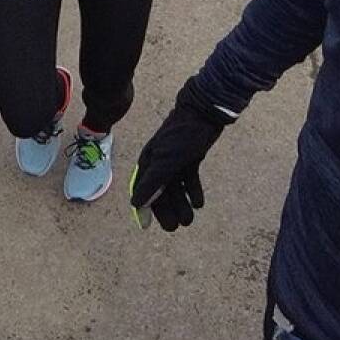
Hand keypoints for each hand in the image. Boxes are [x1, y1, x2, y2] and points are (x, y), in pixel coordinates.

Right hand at [129, 79, 231, 232]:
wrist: (204, 112)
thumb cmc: (182, 136)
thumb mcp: (167, 161)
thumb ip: (152, 182)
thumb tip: (135, 203)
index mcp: (149, 161)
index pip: (142, 190)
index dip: (145, 208)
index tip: (147, 226)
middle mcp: (159, 161)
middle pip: (160, 191)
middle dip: (167, 209)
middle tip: (177, 227)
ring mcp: (174, 159)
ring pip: (176, 187)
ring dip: (182, 203)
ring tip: (190, 218)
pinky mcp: (189, 157)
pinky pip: (188, 179)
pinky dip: (192, 191)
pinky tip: (199, 203)